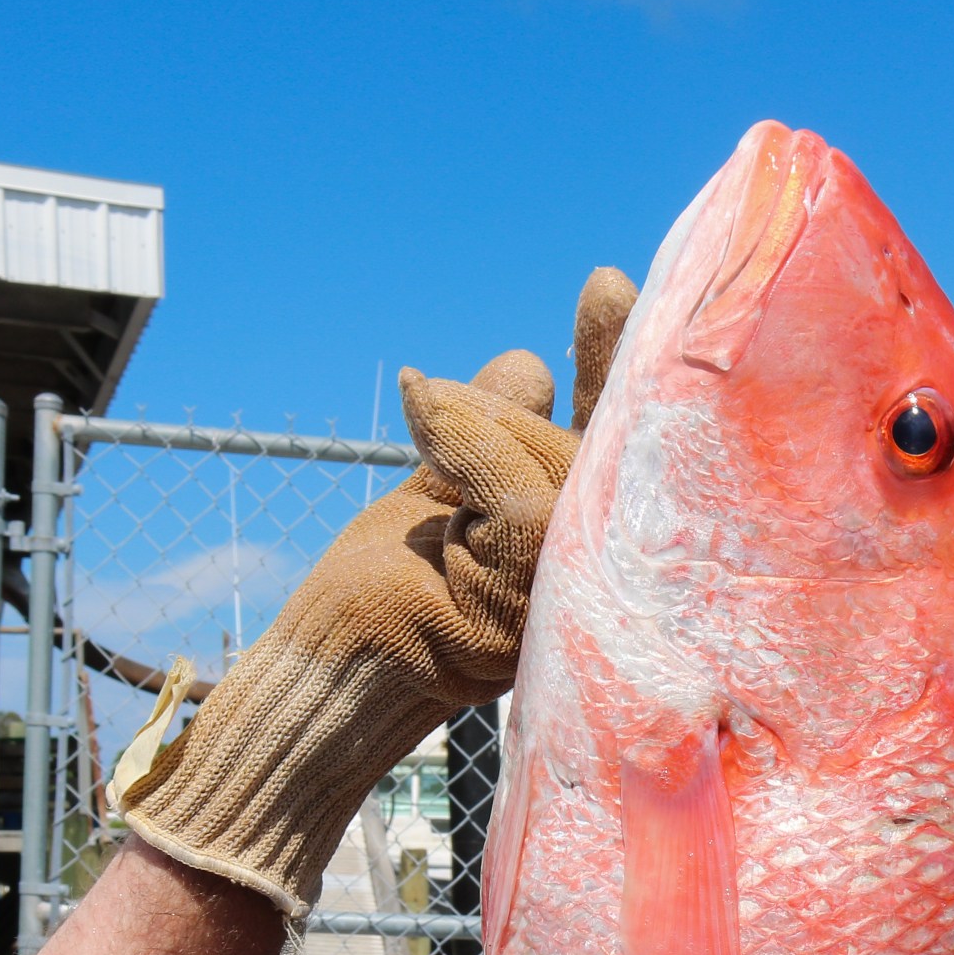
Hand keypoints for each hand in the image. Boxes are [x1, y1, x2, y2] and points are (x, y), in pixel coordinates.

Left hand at [115, 267, 637, 914]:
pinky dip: (467, 448)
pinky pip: (520, 498)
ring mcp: (571, 597)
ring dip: (482, 429)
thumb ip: (495, 429)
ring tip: (423, 427)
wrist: (329, 671)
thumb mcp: (446, 479)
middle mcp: (597, 577)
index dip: (617, 363)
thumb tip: (529, 363)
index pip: (624, 442)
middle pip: (603, 446)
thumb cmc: (382, 591)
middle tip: (438, 398)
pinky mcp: (527, 604)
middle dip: (522, 403)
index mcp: (585, 544)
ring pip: (563, 465)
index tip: (605, 283)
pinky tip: (417, 412)